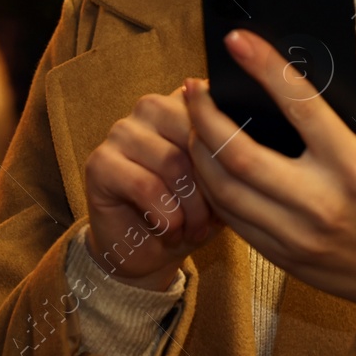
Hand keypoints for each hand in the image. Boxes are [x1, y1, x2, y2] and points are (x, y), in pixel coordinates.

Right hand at [83, 86, 222, 290]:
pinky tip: (169, 232)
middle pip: (196, 134)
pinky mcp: (100, 161)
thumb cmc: (192, 213)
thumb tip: (255, 143)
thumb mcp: (225, 184)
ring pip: (173, 163)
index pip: (217, 108)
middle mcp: (151, 107)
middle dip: (212, 185)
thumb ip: (234, 154)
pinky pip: (146, 186)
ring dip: (191, 209)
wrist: (149, 252)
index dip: (233, 152)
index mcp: (184, 103)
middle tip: (214, 218)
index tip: (242, 184)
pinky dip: (166, 218)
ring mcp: (122, 131)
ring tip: (194, 230)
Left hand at [184, 30, 355, 333]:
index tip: (238, 41)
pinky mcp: (280, 255)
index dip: (264, 68)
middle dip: (206, 115)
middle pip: (240, 154)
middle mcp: (321, 203)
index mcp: (354, 168)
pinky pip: (230, 216)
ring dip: (198, 149)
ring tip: (192, 119)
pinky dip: (209, 184)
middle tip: (192, 86)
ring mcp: (296, 234)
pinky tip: (204, 159)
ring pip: (225, 188)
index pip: (300, 105)